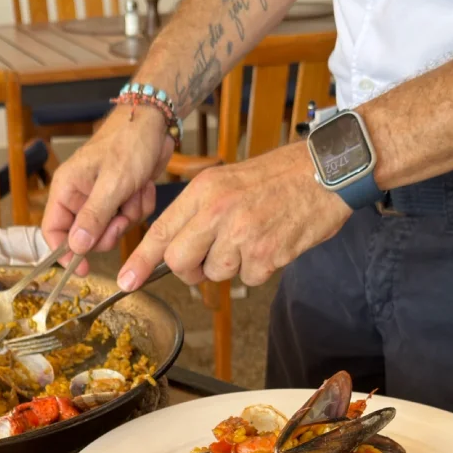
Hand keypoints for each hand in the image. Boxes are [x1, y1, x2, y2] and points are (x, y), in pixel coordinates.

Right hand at [40, 104, 174, 269]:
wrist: (154, 123)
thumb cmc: (128, 142)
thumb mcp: (112, 183)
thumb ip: (93, 217)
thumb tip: (75, 247)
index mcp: (66, 189)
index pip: (53, 230)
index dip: (64, 253)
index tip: (83, 268)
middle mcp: (80, 196)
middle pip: (87, 237)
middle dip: (109, 230)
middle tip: (122, 215)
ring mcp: (101, 198)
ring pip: (112, 229)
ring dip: (129, 215)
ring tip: (135, 191)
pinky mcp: (120, 198)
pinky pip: (129, 218)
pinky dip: (140, 206)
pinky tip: (143, 186)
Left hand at [117, 140, 350, 290]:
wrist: (326, 172)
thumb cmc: (279, 178)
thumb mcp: (228, 181)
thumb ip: (201, 213)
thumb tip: (179, 250)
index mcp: (204, 190)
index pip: (162, 231)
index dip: (141, 260)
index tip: (126, 281)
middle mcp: (218, 211)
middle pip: (180, 261)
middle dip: (191, 270)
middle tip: (207, 262)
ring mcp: (242, 234)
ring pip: (217, 273)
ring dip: (233, 265)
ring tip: (255, 238)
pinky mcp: (267, 255)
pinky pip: (250, 279)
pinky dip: (261, 269)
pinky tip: (274, 243)